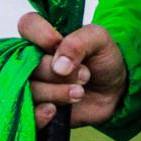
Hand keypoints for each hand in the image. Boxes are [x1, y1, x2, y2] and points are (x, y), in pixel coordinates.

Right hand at [19, 12, 128, 128]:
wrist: (114, 91)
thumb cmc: (102, 59)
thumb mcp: (99, 40)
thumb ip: (78, 42)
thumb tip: (58, 64)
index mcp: (44, 37)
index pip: (27, 25)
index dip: (41, 35)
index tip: (58, 44)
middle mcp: (33, 61)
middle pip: (27, 63)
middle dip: (56, 71)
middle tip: (84, 75)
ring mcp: (33, 86)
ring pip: (29, 90)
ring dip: (56, 92)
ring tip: (79, 92)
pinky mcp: (36, 111)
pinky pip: (26, 115)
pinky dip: (39, 114)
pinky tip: (55, 111)